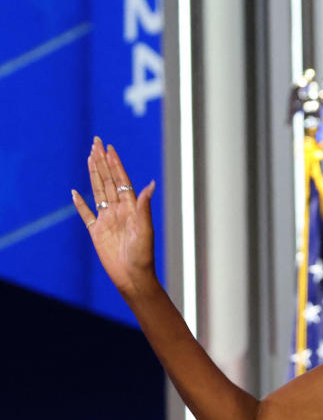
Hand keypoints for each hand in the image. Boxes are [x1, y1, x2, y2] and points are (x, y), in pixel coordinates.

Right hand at [72, 137, 157, 296]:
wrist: (133, 276)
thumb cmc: (143, 255)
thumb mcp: (145, 228)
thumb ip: (144, 206)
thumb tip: (150, 184)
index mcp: (131, 207)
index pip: (121, 180)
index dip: (115, 163)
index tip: (109, 147)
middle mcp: (119, 210)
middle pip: (108, 181)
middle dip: (102, 162)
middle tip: (96, 143)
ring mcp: (106, 220)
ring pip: (97, 191)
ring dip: (94, 174)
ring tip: (90, 157)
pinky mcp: (96, 232)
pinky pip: (86, 214)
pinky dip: (79, 203)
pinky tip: (74, 192)